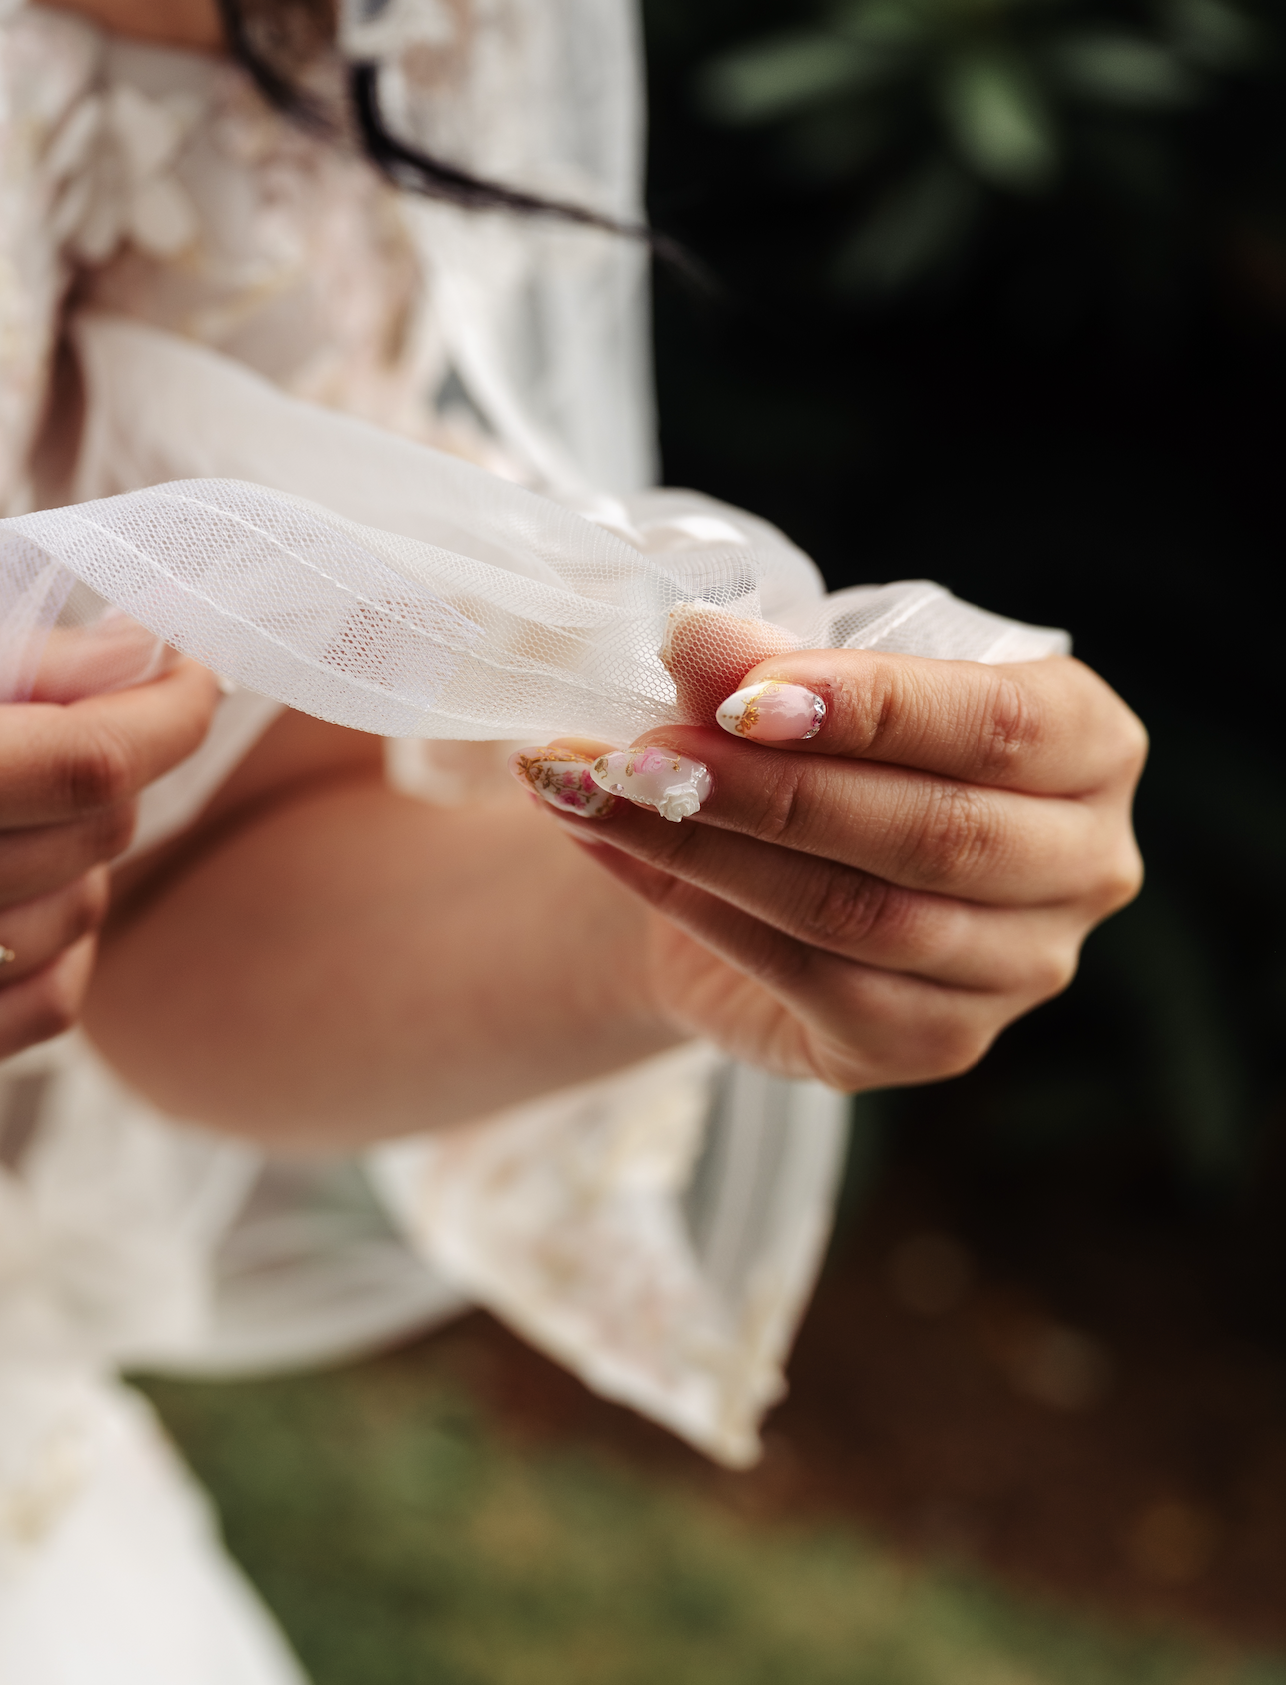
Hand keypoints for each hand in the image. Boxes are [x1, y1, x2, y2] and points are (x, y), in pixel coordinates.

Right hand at [0, 603, 217, 1089]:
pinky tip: (33, 901)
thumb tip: (124, 654)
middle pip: (92, 835)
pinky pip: (29, 1016)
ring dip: (89, 849)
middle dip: (124, 761)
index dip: (172, 709)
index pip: (90, 758)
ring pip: (73, 919)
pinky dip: (63, 950)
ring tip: (31, 798)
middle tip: (100, 712)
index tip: (193, 668)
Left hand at [512, 608, 1145, 1090]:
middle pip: (930, 834)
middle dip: (767, 789)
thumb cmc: (823, 751)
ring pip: (858, 914)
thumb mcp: (800, 687)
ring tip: (595, 792)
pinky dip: (698, 912)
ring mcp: (1019, 971)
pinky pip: (812, 983)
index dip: (869, 708)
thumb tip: (698, 640)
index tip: (734, 693)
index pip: (999, 727)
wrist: (774, 867)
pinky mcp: (933, 1044)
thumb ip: (764, 662)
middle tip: (635, 753)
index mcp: (1089, 746)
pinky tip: (612, 852)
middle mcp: (1085, 866)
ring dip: (706, 850)